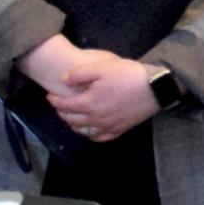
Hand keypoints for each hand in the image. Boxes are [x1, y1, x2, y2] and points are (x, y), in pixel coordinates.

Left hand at [25, 37, 161, 142]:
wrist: (154, 88)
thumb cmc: (127, 74)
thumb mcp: (101, 67)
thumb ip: (79, 74)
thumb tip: (63, 80)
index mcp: (89, 103)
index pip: (65, 106)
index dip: (54, 101)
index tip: (49, 96)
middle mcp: (96, 118)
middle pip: (72, 120)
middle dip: (62, 113)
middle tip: (59, 105)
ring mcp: (108, 126)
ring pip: (84, 131)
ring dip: (74, 125)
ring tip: (72, 117)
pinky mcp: (120, 130)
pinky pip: (100, 137)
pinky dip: (91, 134)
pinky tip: (90, 129)